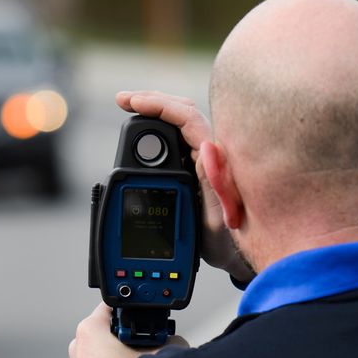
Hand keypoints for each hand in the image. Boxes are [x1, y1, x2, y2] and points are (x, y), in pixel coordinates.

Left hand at [68, 303, 188, 357]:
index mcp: (91, 329)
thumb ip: (172, 342)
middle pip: (117, 329)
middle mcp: (80, 344)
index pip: (118, 303)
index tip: (153, 314)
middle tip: (157, 345)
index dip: (139, 306)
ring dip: (131, 357)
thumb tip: (176, 342)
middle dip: (138, 336)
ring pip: (113, 352)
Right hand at [115, 90, 253, 281]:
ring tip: (130, 109)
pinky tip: (144, 133)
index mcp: (215, 161)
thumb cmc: (229, 242)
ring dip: (154, 113)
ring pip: (179, 123)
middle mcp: (210, 154)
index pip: (187, 118)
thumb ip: (216, 186)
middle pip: (182, 112)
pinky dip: (157, 130)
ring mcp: (203, 159)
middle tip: (123, 101)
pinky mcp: (197, 168)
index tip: (132, 102)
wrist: (234, 257)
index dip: (159, 105)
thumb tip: (208, 148)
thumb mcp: (219, 221)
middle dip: (152, 101)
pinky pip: (177, 140)